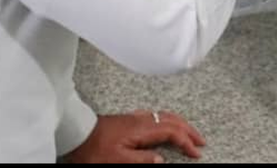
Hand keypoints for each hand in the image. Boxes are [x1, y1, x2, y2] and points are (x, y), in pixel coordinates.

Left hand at [66, 111, 205, 163]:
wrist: (76, 133)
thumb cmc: (94, 149)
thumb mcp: (119, 161)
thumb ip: (142, 160)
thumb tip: (161, 159)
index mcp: (142, 128)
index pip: (172, 131)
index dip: (186, 141)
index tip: (196, 152)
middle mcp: (141, 119)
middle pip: (172, 120)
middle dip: (189, 130)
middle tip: (200, 141)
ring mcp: (134, 117)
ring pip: (164, 116)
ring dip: (180, 123)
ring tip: (188, 133)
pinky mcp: (128, 119)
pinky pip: (155, 115)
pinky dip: (167, 120)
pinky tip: (164, 126)